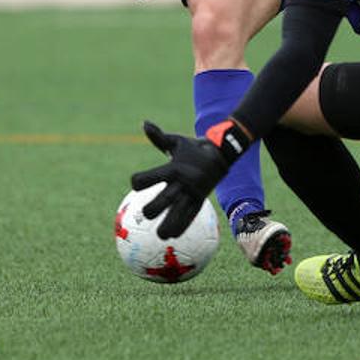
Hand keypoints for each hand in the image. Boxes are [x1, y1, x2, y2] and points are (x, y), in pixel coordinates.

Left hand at [131, 120, 248, 237]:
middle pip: (161, 201)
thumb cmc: (194, 147)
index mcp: (172, 168)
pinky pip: (190, 217)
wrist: (223, 152)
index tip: (136, 182)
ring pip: (177, 214)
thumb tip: (144, 123)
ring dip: (166, 226)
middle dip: (150, 210)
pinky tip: (172, 236)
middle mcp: (182, 182)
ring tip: (158, 236)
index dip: (138, 181)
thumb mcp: (176, 141)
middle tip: (145, 213)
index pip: (147, 179)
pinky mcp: (200, 200)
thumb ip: (158, 137)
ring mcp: (192, 193)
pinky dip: (181, 227)